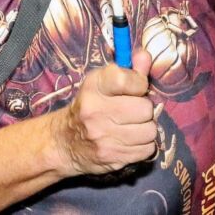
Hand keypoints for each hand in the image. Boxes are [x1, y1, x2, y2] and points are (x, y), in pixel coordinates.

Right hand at [52, 50, 154, 176]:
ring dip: (145, 128)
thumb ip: (128, 68)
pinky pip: (147, 149)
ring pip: (149, 130)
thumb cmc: (89, 106)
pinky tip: (129, 140)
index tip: (135, 87)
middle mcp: (96, 112)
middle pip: (145, 108)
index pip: (127, 79)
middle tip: (132, 110)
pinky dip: (143, 145)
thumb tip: (146, 56)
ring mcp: (104, 137)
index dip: (139, 83)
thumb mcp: (102, 83)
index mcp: (93, 87)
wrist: (64, 142)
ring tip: (130, 125)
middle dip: (143, 108)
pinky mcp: (112, 157)